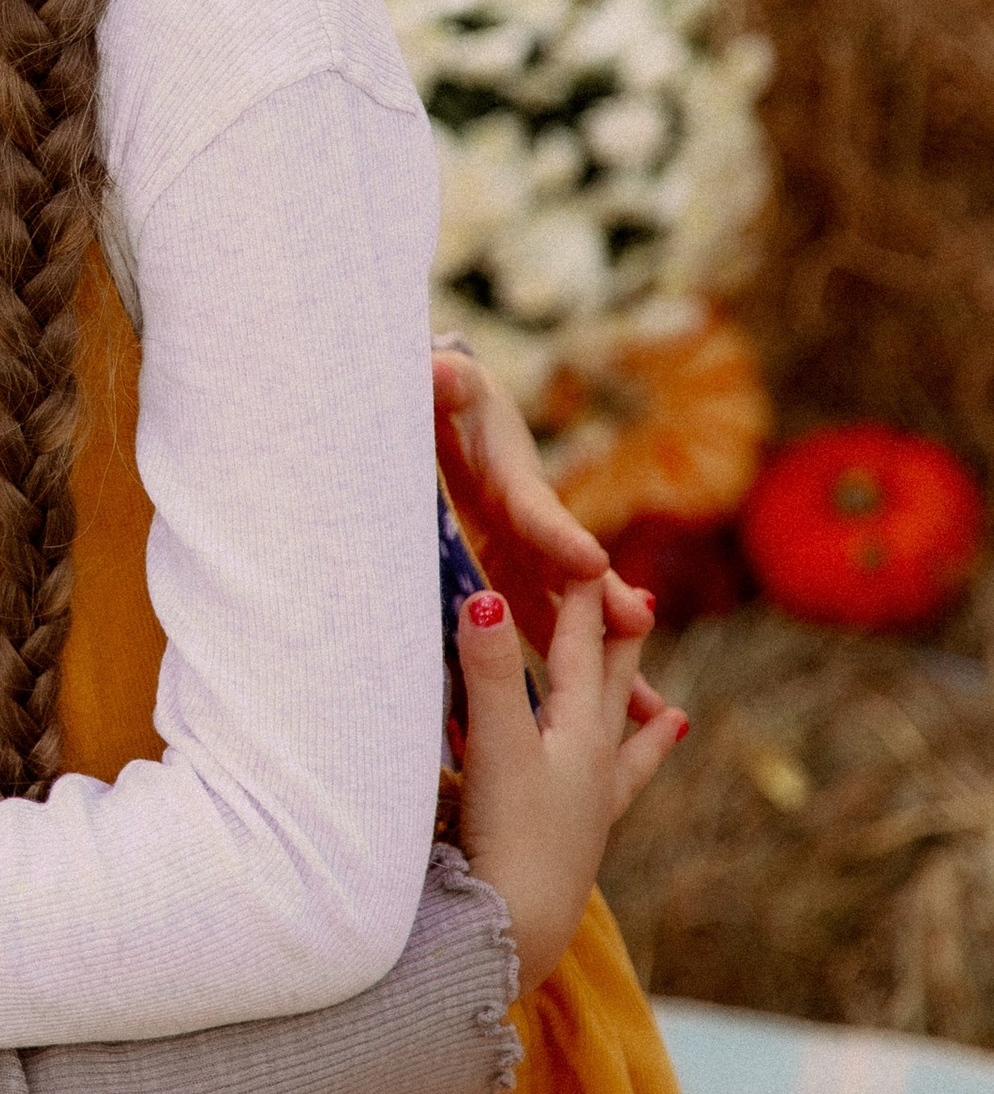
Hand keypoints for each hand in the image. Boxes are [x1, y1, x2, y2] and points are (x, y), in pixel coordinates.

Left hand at [433, 346, 666, 723]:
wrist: (459, 415)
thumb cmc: (450, 398)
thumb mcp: (444, 387)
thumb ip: (443, 381)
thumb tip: (441, 373)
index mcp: (513, 485)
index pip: (537, 513)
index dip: (561, 538)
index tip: (590, 562)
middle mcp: (531, 530)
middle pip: (573, 574)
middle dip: (606, 604)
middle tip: (638, 627)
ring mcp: (526, 560)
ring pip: (570, 617)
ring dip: (611, 657)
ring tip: (652, 707)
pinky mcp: (509, 581)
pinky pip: (539, 632)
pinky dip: (575, 675)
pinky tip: (611, 720)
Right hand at [452, 580, 685, 990]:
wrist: (518, 932)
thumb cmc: (509, 837)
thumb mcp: (496, 744)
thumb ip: (487, 670)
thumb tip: (486, 596)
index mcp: (578, 732)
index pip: (578, 649)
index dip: (578, 600)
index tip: (585, 555)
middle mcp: (592, 765)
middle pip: (610, 690)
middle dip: (620, 646)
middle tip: (641, 605)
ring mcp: (587, 808)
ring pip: (621, 751)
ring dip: (638, 723)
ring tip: (670, 715)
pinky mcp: (573, 846)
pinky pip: (609, 807)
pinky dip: (622, 794)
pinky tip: (611, 801)